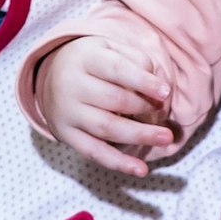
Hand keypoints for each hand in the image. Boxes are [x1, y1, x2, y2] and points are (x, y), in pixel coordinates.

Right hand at [32, 36, 173, 177]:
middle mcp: (69, 84)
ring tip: (166, 137)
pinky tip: (140, 170)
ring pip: (107, 127)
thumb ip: (137, 61)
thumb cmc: (96, 63)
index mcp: (84, 57)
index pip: (116, 69)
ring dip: (140, 135)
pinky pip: (94, 152)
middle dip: (144, 107)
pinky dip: (119, 163)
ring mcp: (66, 112)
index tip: (166, 92)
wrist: (54, 78)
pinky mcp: (65, 135)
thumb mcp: (112, 49)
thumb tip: (159, 89)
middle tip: (163, 111)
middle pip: (114, 100)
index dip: (143, 82)